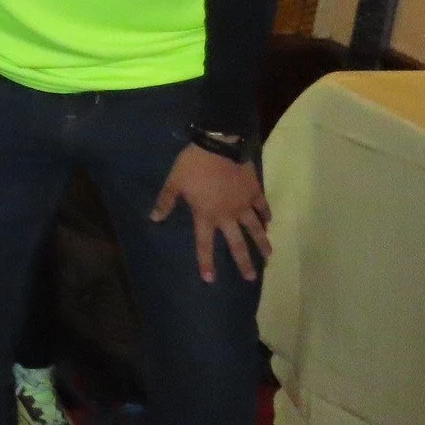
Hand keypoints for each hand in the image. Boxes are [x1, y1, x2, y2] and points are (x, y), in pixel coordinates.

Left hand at [151, 144, 270, 282]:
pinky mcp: (255, 191)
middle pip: (237, 243)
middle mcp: (227, 215)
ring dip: (262, 242)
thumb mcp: (174, 182)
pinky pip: (262, 207)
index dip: (206, 262)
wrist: (220, 146)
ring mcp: (244, 204)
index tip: (210, 279)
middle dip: (244, 262)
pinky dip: (266, 215)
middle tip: (251, 277)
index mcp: (206, 215)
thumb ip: (165, 201)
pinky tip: (270, 222)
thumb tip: (154, 219)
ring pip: (255, 228)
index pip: (204, 244)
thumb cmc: (194, 165)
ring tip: (269, 256)